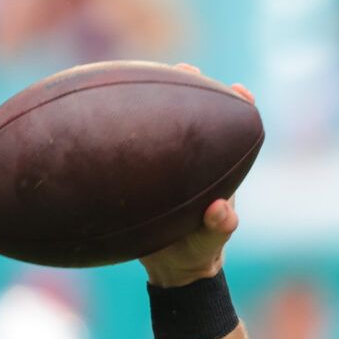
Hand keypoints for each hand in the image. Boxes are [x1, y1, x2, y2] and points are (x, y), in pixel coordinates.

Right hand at [139, 66, 253, 286]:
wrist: (171, 268)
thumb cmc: (197, 252)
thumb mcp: (209, 244)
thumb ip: (219, 229)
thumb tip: (222, 210)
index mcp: (218, 169)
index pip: (233, 131)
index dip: (238, 106)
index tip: (240, 90)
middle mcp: (195, 158)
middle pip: (197, 114)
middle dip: (194, 88)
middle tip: (187, 70)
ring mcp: (168, 161)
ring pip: (163, 122)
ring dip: (156, 96)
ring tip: (146, 73)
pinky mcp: (142, 170)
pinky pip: (133, 144)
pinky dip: (122, 126)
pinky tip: (99, 108)